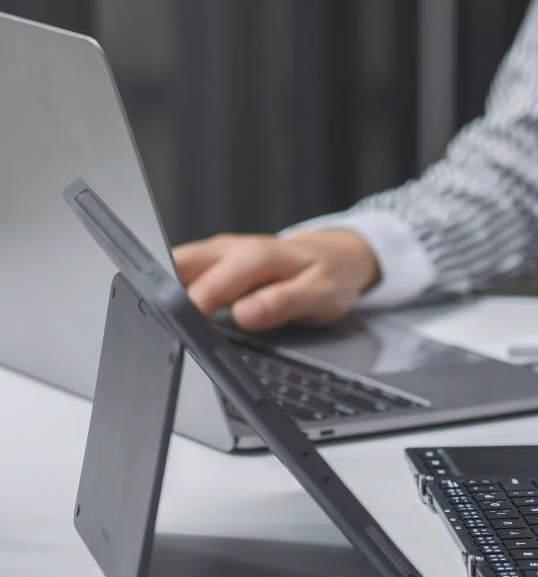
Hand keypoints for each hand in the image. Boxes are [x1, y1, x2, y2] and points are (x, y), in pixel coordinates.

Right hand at [172, 229, 380, 331]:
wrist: (337, 256)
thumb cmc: (329, 275)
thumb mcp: (319, 295)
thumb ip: (283, 303)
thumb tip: (245, 315)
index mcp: (256, 256)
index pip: (212, 281)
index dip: (192, 305)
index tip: (181, 328)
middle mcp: (230, 249)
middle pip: (179, 267)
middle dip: (163, 295)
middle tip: (161, 328)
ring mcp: (219, 254)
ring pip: (176, 268)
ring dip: (164, 292)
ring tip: (160, 324)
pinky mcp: (214, 262)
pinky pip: (185, 274)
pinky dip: (174, 292)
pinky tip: (172, 315)